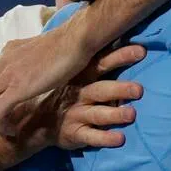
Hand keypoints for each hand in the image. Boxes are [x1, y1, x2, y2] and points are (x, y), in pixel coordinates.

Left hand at [0, 10, 95, 136]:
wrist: (76, 39)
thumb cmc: (69, 44)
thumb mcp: (44, 52)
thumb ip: (33, 61)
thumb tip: (39, 71)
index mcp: (9, 52)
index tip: (6, 112)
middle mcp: (3, 61)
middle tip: (2, 125)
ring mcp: (8, 74)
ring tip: (6, 131)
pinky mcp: (17, 87)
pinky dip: (1, 125)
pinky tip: (14, 131)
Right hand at [3, 43, 145, 155]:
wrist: (29, 119)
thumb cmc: (56, 91)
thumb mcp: (65, 71)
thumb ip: (87, 57)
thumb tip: (108, 30)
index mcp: (79, 75)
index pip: (100, 62)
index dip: (119, 56)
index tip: (141, 51)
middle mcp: (79, 93)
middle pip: (101, 89)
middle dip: (120, 88)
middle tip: (140, 90)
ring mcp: (76, 113)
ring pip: (98, 113)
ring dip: (115, 114)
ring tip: (132, 114)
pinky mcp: (74, 133)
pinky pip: (91, 136)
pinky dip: (105, 138)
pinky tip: (120, 140)